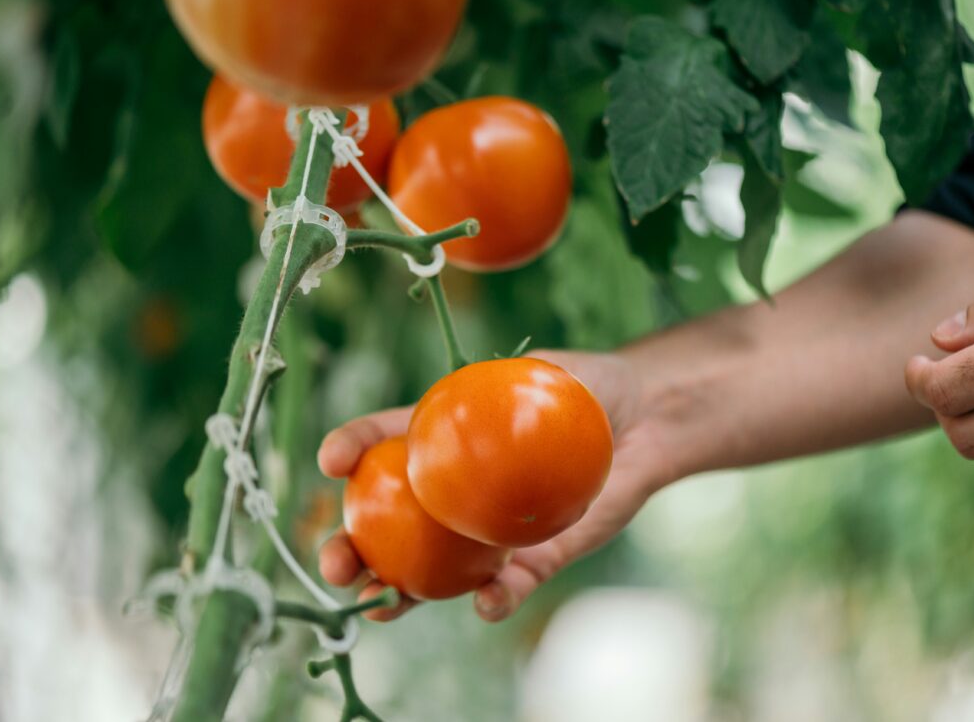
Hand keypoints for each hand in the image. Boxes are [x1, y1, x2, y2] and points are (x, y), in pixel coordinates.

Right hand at [315, 349, 675, 620]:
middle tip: (335, 563)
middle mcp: (456, 491)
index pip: (383, 440)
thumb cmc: (587, 386)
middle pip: (387, 524)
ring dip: (398, 592)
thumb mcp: (548, 369)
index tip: (330, 460)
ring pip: (430, 570)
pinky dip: (494, 599)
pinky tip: (486, 602)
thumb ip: (516, 384)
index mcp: (444, 439)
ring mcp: (489, 530)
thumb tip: (484, 404)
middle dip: (350, 549)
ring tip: (380, 604)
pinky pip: (507, 587)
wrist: (643, 421)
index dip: (350, 449)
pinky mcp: (533, 559)